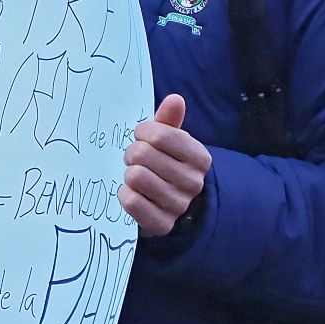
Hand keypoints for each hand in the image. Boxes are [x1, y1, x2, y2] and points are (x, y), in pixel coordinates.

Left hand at [120, 95, 212, 237]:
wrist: (168, 204)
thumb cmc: (166, 163)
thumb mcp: (169, 140)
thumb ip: (169, 120)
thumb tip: (175, 99)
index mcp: (200, 158)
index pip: (160, 135)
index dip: (143, 132)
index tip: (140, 135)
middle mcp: (193, 182)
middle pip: (143, 155)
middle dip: (132, 153)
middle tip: (135, 158)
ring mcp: (178, 205)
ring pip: (136, 177)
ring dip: (128, 174)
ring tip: (135, 175)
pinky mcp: (161, 224)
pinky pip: (131, 201)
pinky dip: (124, 194)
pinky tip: (131, 192)